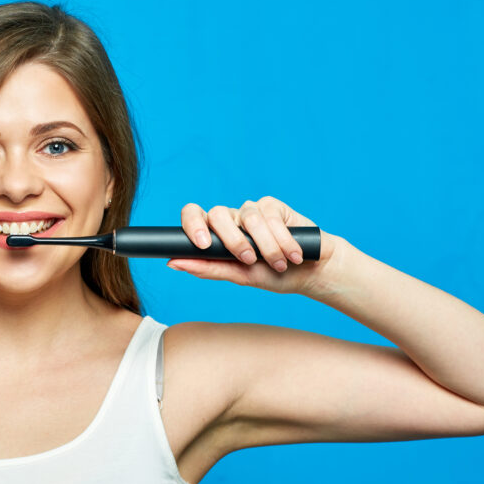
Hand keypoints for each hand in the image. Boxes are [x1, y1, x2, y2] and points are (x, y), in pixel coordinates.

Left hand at [167, 196, 336, 293]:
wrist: (311, 272)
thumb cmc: (274, 275)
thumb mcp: (240, 277)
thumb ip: (209, 269)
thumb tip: (173, 263)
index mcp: (217, 235)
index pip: (194, 216)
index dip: (193, 225)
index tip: (202, 245)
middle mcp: (232, 220)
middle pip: (218, 213)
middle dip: (233, 240)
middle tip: (249, 260)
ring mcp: (252, 211)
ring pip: (248, 218)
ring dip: (266, 246)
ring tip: (280, 264)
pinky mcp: (273, 206)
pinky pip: (270, 216)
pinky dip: (282, 239)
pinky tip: (293, 254)